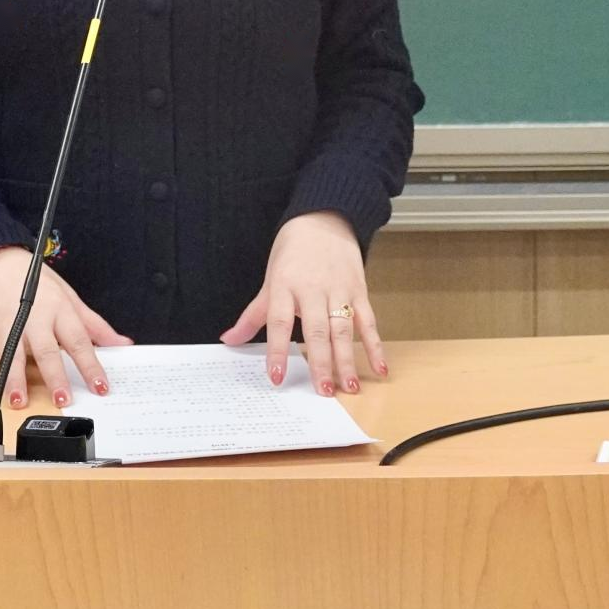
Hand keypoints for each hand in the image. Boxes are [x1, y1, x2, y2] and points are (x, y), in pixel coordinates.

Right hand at [0, 248, 132, 409]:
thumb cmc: (36, 281)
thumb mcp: (70, 298)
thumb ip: (95, 325)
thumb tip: (123, 344)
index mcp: (59, 311)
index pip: (79, 341)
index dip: (91, 365)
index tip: (101, 387)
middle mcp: (34, 320)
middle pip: (46, 350)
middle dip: (55, 376)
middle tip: (63, 400)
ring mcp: (6, 327)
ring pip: (12, 356)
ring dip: (14, 380)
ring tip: (19, 402)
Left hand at [219, 211, 387, 396]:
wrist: (324, 217)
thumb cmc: (293, 251)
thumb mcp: (270, 279)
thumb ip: (253, 314)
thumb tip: (229, 339)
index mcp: (285, 286)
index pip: (279, 322)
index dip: (277, 351)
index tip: (276, 377)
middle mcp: (313, 289)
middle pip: (317, 330)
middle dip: (321, 362)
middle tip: (323, 391)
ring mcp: (339, 290)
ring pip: (343, 329)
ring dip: (347, 360)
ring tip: (349, 387)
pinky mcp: (359, 289)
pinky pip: (368, 320)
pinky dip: (375, 344)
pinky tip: (379, 367)